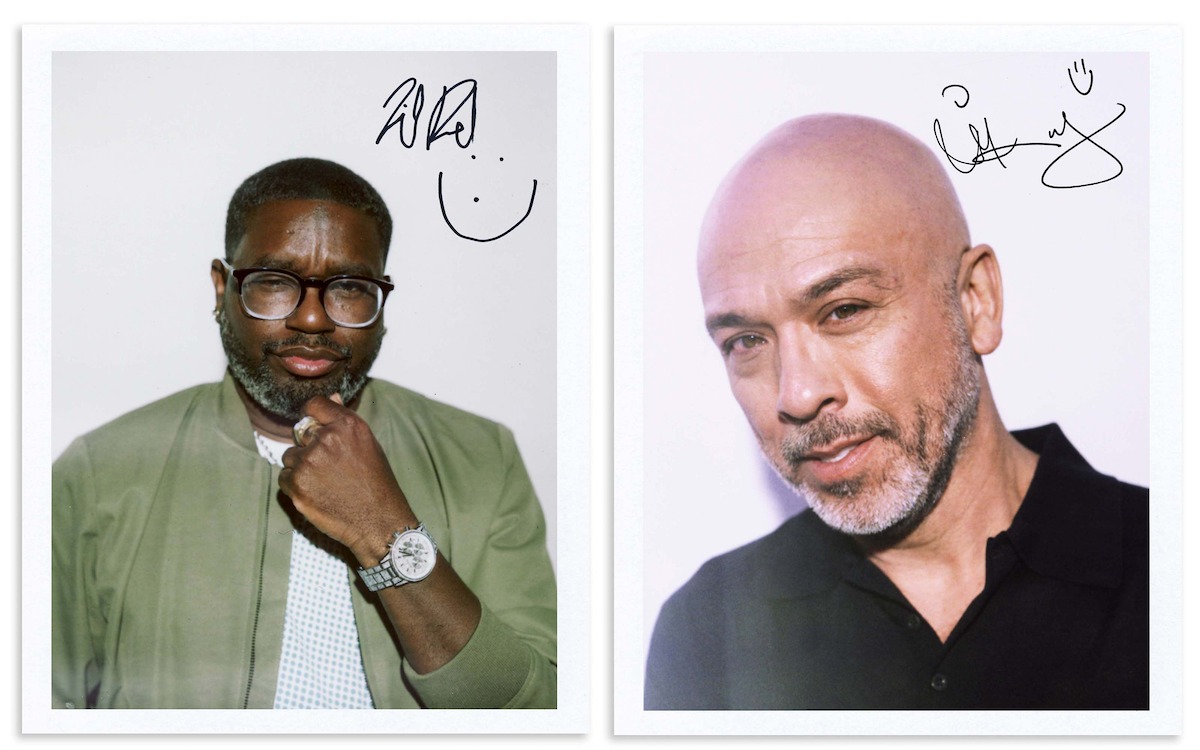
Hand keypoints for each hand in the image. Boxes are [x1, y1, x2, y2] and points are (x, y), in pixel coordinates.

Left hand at [278, 394, 416, 563]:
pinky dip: (295, 485)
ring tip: (324, 482)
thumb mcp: (368, 444)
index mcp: (346, 425)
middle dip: (310, 446)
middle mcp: (326, 439)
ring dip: (301, 466)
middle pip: (301, 432)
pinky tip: (316, 493)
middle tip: (328, 466)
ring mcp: (308, 462)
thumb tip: (330, 397)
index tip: (317, 428)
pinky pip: (284, 478)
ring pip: (290, 456)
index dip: (313, 416)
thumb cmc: (377, 482)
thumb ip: (344, 421)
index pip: (314, 405)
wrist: (378, 521)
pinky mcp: (296, 485)